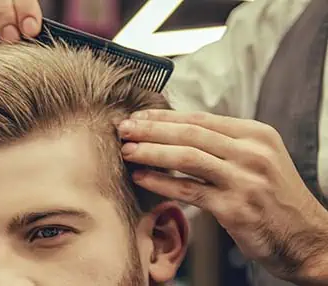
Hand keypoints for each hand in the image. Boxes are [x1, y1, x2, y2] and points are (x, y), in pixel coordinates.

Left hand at [117, 110, 327, 283]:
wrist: (306, 238)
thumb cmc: (274, 199)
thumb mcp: (256, 160)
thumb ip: (222, 145)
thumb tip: (171, 131)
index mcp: (256, 134)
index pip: (200, 119)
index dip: (163, 117)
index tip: (136, 117)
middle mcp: (252, 153)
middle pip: (189, 133)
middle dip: (150, 130)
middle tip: (122, 129)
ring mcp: (245, 180)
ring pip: (186, 157)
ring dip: (151, 152)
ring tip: (126, 151)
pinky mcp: (235, 207)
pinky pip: (189, 190)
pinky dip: (161, 182)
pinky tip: (141, 179)